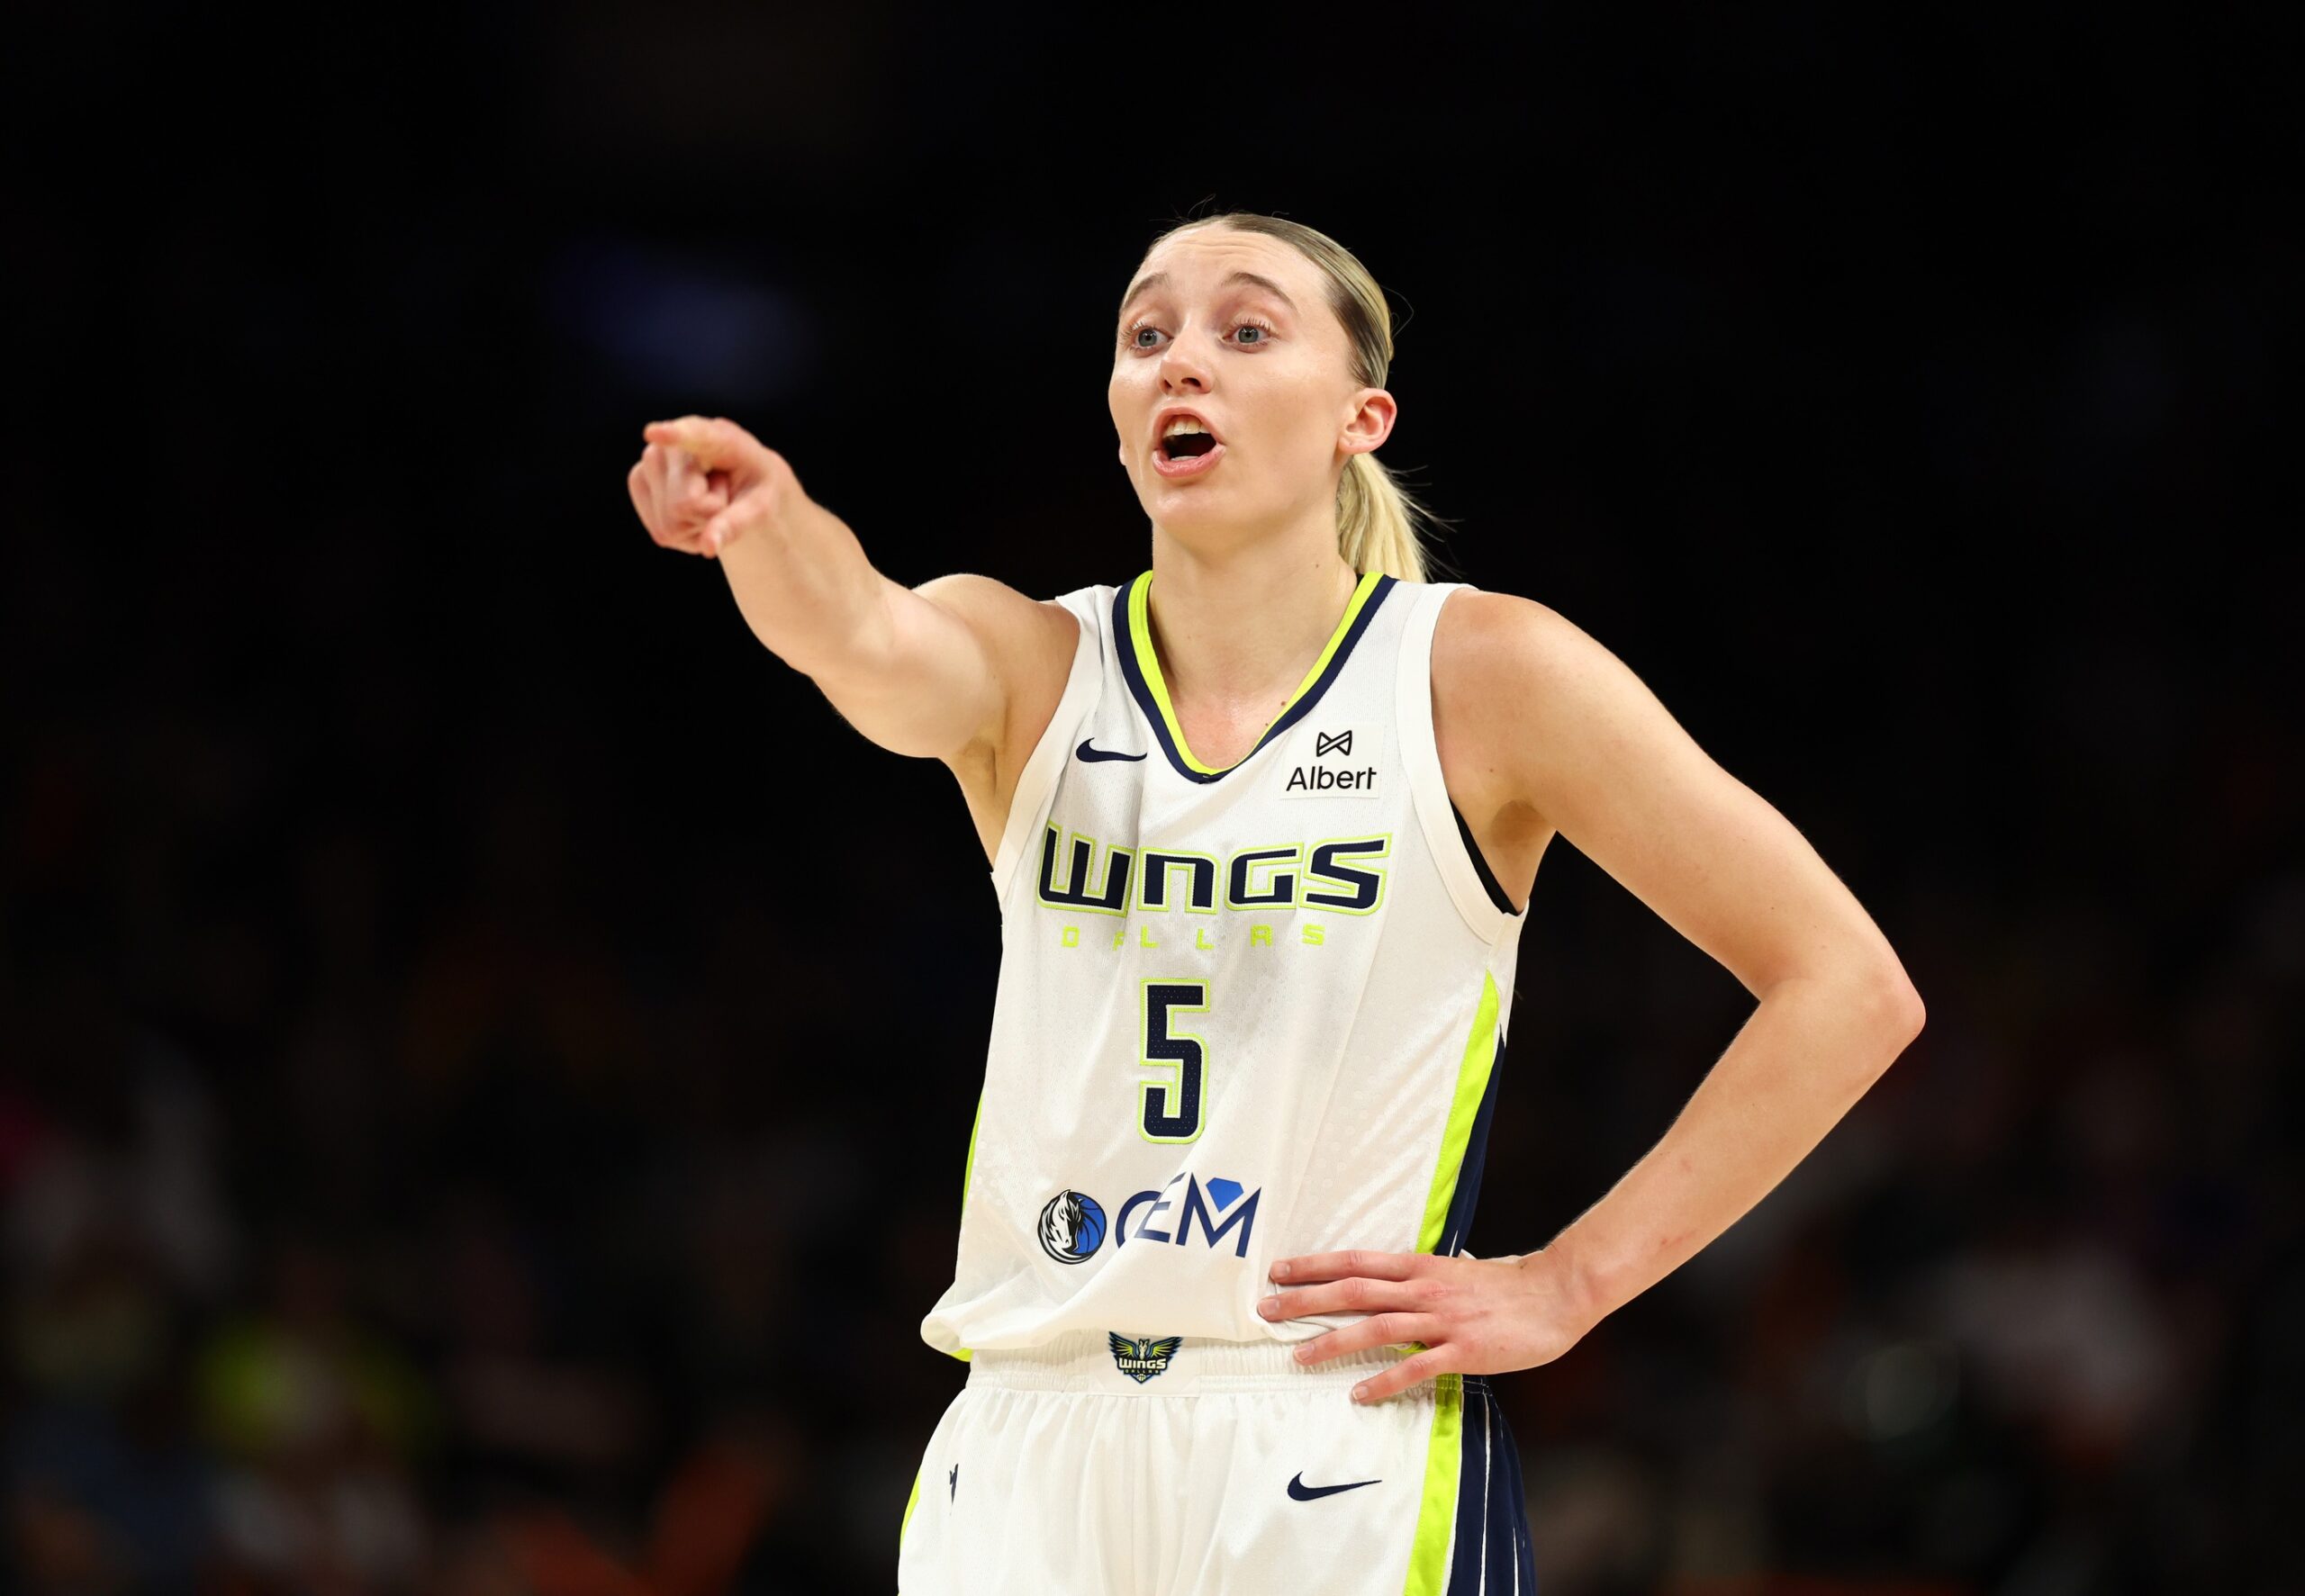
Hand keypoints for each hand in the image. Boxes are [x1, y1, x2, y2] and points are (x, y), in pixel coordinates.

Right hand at [627, 415, 797, 558]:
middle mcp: (677, 441)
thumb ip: (737, 524)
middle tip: (723, 499)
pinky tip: (691, 510)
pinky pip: (662, 531)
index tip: (654, 433)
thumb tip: (708, 547)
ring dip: (695, 524)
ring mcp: (650, 459)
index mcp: (718, 436)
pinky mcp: (637, 481)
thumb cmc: (755, 488)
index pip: (695, 435)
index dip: (674, 435)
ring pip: (670, 523)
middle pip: (683, 506)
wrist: (738, 482)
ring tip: (707, 501)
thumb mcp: (762, 507)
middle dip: (708, 515)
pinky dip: (682, 532)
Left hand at [1258, 1247, 1596, 1403]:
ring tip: (1298, 1356)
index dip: (1314, 1265)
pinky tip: (1358, 1394)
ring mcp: (1442, 1319)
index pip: (1355, 1261)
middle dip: (1306, 1300)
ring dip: (1333, 1342)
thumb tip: (1396, 1280)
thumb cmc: (1507, 1285)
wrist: (1555, 1294)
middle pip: (1353, 1291)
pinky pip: (1415, 1368)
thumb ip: (1423, 1277)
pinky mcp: (1462, 1350)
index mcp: (1420, 1266)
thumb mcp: (1456, 1270)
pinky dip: (1384, 1380)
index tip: (1279, 1270)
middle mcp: (1424, 1288)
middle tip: (1267, 1309)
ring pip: (1375, 1327)